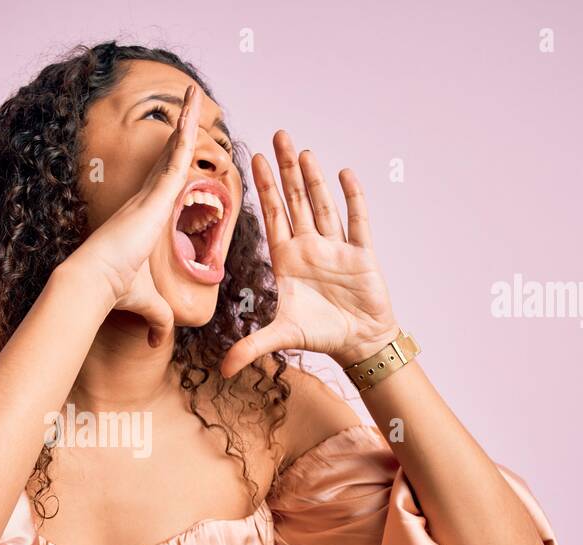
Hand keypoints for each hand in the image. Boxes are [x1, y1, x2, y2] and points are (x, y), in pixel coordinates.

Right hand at [63, 84, 203, 347]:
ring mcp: (149, 193)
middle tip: (193, 107)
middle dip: (181, 133)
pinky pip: (178, 152)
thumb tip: (157, 342)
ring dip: (186, 120)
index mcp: (144, 220)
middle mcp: (145, 199)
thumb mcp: (147, 306)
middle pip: (169, 159)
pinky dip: (188, 128)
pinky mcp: (156, 192)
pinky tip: (197, 105)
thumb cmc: (115, 294)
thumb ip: (157, 319)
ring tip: (198, 92)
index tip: (183, 150)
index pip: (164, 186)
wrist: (93, 285)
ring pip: (174, 148)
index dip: (174, 166)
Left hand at [220, 131, 400, 376]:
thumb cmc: (320, 333)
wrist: (358, 342)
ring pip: (323, 204)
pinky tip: (343, 174)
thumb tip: (220, 371)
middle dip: (286, 170)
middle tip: (278, 136)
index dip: (263, 187)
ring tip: (303, 151)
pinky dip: (352, 197)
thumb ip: (250, 347)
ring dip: (314, 178)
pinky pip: (357, 221)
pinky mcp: (361, 254)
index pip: (272, 215)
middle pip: (296, 200)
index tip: (253, 158)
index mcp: (286, 259)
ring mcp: (336, 247)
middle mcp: (309, 246)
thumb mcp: (281, 337)